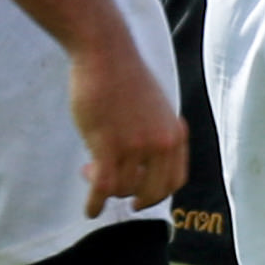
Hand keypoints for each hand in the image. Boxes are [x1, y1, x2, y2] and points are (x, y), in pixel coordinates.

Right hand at [68, 38, 186, 215]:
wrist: (105, 53)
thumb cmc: (123, 77)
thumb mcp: (153, 108)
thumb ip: (154, 134)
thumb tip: (140, 164)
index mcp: (175, 133)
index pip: (176, 180)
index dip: (157, 193)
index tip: (141, 197)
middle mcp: (162, 142)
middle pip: (152, 190)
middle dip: (131, 195)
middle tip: (114, 191)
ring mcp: (137, 145)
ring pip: (123, 187)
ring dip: (106, 188)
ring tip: (89, 170)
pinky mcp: (109, 144)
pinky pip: (103, 186)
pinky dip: (95, 203)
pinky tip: (89, 211)